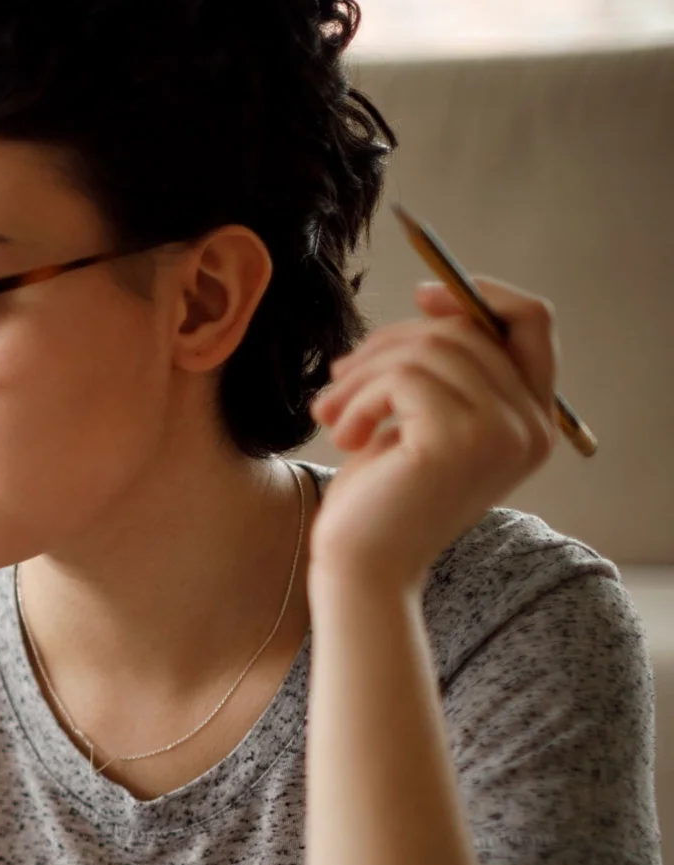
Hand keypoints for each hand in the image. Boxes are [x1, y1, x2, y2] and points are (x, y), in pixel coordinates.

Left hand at [308, 277, 559, 593]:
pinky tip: (342, 435)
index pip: (533, 323)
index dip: (478, 296)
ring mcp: (501, 433)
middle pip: (465, 331)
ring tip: (331, 413)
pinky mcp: (458, 440)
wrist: (362, 568)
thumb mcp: (420, 419)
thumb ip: (442, 368)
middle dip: (388, 345)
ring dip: (362, 374)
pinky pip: (402, 378)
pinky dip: (358, 398)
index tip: (421, 297)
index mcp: (533, 420)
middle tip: (338, 379)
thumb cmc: (382, 496)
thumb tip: (435, 296)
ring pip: (426, 349)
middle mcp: (531, 426)